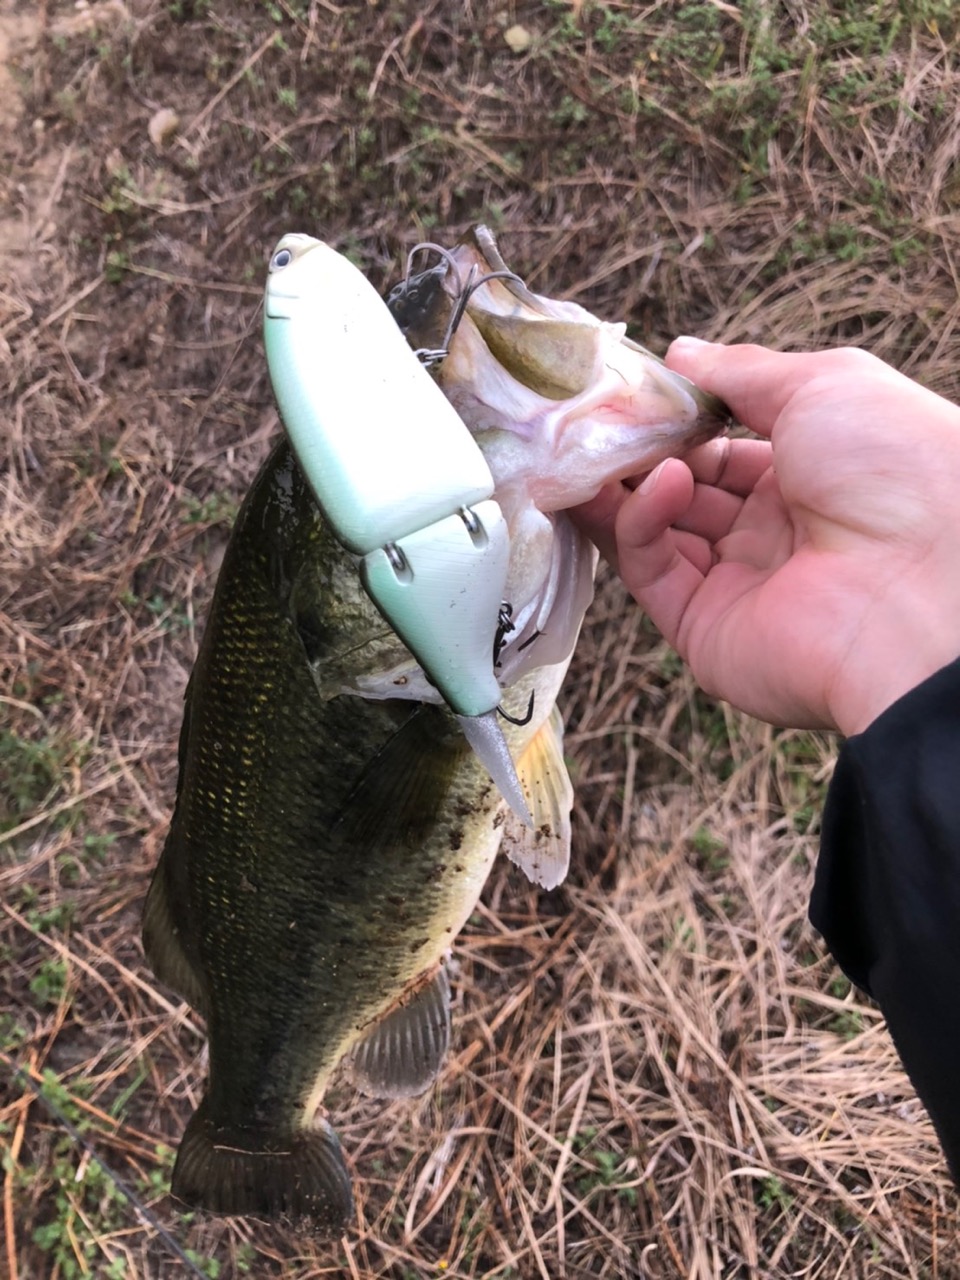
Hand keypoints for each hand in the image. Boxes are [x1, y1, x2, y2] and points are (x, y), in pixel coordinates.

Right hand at [571, 340, 959, 735]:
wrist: (922, 583)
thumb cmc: (894, 466)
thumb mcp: (822, 385)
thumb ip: (741, 371)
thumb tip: (679, 353)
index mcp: (809, 477)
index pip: (721, 446)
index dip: (678, 419)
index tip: (636, 389)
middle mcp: (772, 533)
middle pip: (682, 487)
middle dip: (640, 450)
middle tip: (600, 415)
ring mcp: (737, 583)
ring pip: (654, 530)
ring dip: (627, 483)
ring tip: (605, 446)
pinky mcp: (703, 629)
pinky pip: (652, 571)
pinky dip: (640, 522)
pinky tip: (658, 483)